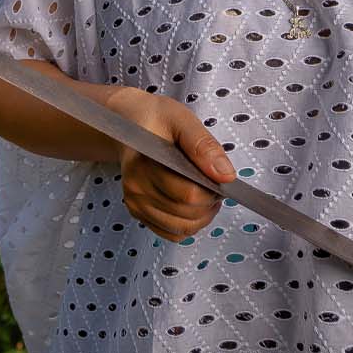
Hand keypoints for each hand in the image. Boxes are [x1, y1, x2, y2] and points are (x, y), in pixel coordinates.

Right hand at [102, 88, 233, 241]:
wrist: (127, 123)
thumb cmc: (154, 119)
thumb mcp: (181, 119)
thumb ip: (204, 146)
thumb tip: (226, 176)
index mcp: (144, 165)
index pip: (188, 195)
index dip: (211, 190)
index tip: (218, 176)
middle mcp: (136, 189)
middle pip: (187, 214)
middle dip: (209, 203)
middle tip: (214, 184)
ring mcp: (135, 203)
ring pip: (181, 228)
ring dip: (202, 216)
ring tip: (206, 194)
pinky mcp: (138, 212)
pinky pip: (171, 233)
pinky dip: (188, 224)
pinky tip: (193, 206)